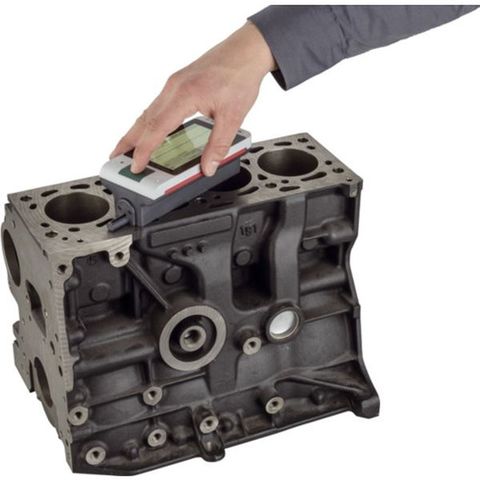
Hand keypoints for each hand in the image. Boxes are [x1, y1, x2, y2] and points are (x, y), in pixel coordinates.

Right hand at [110, 22, 275, 175]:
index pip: (157, 128)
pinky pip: (157, 105)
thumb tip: (208, 167)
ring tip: (127, 148)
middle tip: (116, 157)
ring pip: (148, 112)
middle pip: (144, 119)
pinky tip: (149, 130)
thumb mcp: (233, 116)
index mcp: (184, 95)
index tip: (136, 165)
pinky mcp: (178, 83)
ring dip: (136, 131)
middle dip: (128, 141)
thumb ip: (219, 145)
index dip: (144, 150)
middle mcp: (173, 88)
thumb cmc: (240, 76)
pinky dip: (148, 121)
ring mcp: (174, 84)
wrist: (246, 50)